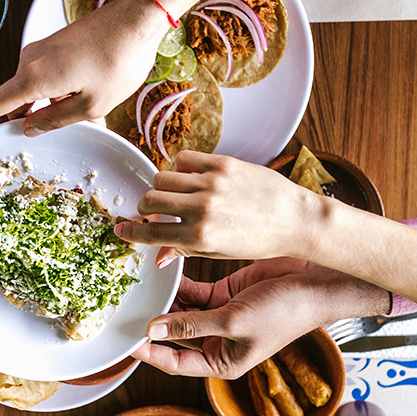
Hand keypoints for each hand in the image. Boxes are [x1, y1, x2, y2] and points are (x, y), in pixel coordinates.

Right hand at [0, 0, 165, 139]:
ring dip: (43, 107)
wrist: (135, 21)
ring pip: (33, 88)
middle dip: (20, 121)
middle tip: (29, 142)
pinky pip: (45, 76)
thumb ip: (56, 119)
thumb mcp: (91, 105)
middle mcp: (31, 60)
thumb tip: (30, 127)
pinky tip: (78, 103)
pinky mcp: (55, 45)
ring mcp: (42, 50)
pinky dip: (53, 93)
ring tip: (69, 123)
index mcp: (34, 77)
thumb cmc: (119, 60)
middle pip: (14, 98)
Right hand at [115, 150, 319, 263]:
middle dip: (146, 207)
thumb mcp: (220, 252)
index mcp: (200, 236)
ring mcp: (212, 183)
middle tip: (154, 211)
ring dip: (162, 186)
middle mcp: (203, 208)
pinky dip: (181, 168)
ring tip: (175, 194)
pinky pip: (184, 159)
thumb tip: (158, 257)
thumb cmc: (260, 240)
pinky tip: (192, 178)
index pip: (152, 232)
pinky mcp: (223, 163)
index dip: (131, 231)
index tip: (120, 228)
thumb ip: (184, 250)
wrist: (296, 219)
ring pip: (163, 177)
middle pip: (150, 199)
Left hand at [132, 259, 389, 378]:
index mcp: (223, 361)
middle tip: (127, 308)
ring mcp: (219, 315)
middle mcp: (218, 341)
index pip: (175, 362)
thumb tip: (154, 330)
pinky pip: (193, 291)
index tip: (125, 341)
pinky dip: (179, 284)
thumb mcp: (233, 322)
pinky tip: (163, 273)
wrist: (313, 282)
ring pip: (181, 311)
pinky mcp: (223, 293)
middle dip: (153, 323)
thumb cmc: (284, 312)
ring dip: (164, 301)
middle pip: (175, 335)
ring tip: (140, 288)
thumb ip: (192, 326)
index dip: (149, 353)